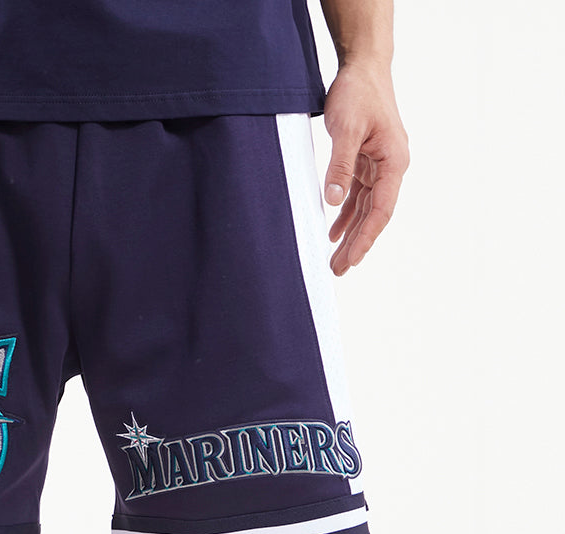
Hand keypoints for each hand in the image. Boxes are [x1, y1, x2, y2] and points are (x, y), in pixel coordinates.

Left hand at [321, 60, 409, 275]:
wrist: (363, 66)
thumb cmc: (358, 92)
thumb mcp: (346, 129)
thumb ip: (340, 165)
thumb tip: (334, 200)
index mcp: (394, 162)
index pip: (381, 210)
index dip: (366, 238)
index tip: (351, 260)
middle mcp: (391, 167)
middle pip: (374, 215)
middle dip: (357, 244)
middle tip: (338, 271)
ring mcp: (380, 165)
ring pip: (365, 209)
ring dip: (351, 234)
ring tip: (335, 260)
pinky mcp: (367, 161)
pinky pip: (358, 195)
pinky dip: (346, 214)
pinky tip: (334, 231)